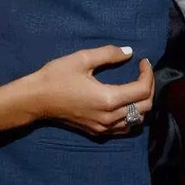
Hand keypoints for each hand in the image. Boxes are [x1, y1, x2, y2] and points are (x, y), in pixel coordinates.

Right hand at [33, 46, 153, 134]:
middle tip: (142, 72)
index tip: (143, 61)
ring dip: (143, 103)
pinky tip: (126, 104)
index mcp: (108, 99)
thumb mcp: (82, 59)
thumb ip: (108, 54)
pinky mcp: (97, 132)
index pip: (142, 90)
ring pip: (137, 120)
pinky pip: (124, 128)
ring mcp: (104, 127)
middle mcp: (110, 117)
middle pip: (145, 106)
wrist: (36, 100)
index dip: (148, 74)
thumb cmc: (56, 77)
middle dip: (149, 87)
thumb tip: (129, 52)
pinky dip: (132, 116)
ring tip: (137, 86)